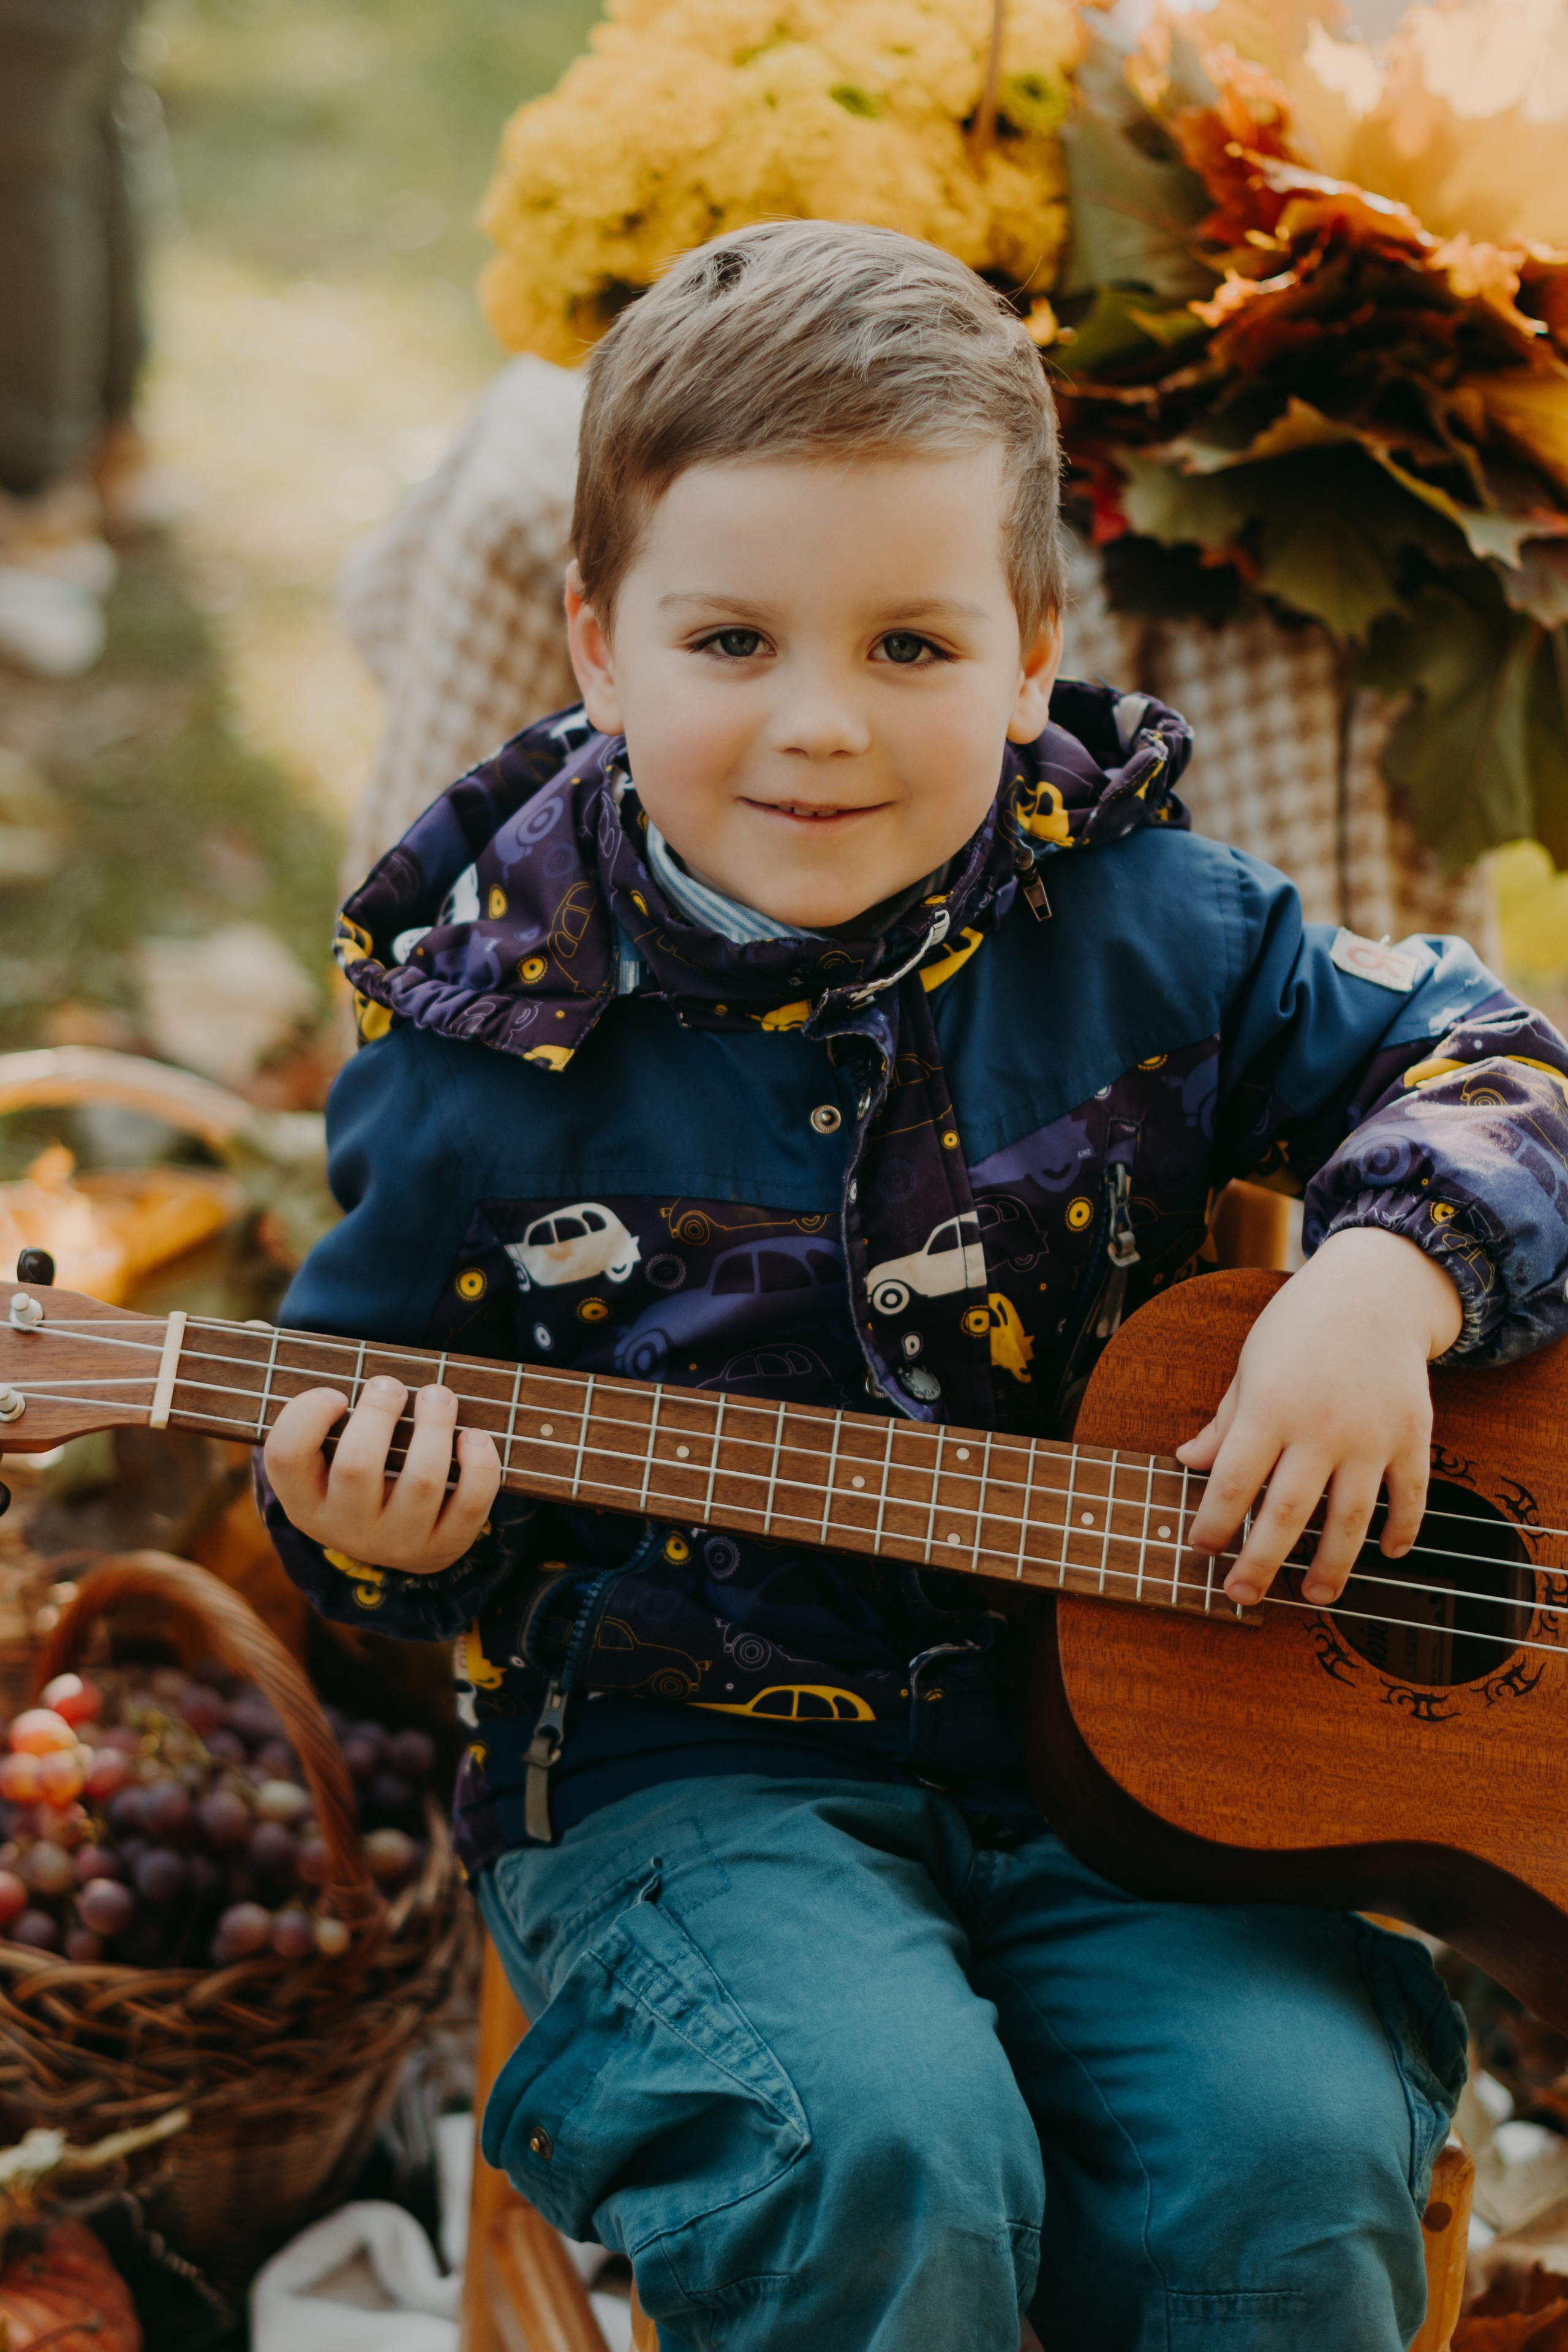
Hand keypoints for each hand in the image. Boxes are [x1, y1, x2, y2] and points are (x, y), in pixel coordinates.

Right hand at [264, 1375, 500, 1573]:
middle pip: (357, 1466)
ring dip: (435, 1427)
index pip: (286, 1457)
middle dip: (379, 1412)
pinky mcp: (446, 1546)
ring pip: (420, 1482)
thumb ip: (291, 1386)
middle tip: (390, 1384)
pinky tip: (474, 1435)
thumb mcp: (318, 1442)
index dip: (307, 1415)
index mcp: (301, 1498)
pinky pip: (470, 1506)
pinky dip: (480, 1465)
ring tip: (438, 1394)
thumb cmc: (351, 1464)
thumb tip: (255, 1325)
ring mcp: (397, 1542)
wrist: (393, 1536)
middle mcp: (344, 1527)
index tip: (335, 1392)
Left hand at [1175, 1229, 1462, 1608]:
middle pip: (1286, 1513)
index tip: (1201, 1550)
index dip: (1213, 1524)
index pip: (1232, 1482)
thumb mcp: (1251, 1365)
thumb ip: (1223, 1421)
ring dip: (1332, 1565)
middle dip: (1260, 1562)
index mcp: (1270, 1408)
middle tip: (1242, 1596)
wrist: (1376, 1288)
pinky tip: (1388, 1554)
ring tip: (1315, 1594)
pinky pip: (1411, 1495)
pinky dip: (1402, 1529)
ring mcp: (1371, 1435)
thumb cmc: (1301, 1325)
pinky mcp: (1413, 1435)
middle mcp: (1320, 1427)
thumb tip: (1187, 1462)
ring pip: (1350, 1519)